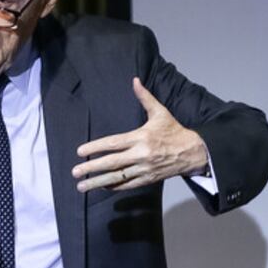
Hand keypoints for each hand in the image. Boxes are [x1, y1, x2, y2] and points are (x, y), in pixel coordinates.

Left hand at [71, 78, 207, 191]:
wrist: (192, 152)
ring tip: (81, 186)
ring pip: (117, 177)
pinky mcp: (148, 179)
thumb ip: (144, 98)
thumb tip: (135, 80)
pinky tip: (101, 187)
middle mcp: (141, 154)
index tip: (80, 152)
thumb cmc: (173, 131)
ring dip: (98, 182)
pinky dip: (113, 186)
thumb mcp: (160, 112)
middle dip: (92, 167)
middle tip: (75, 172)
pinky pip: (127, 184)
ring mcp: (144, 169)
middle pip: (112, 163)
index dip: (95, 147)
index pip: (113, 143)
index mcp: (141, 137)